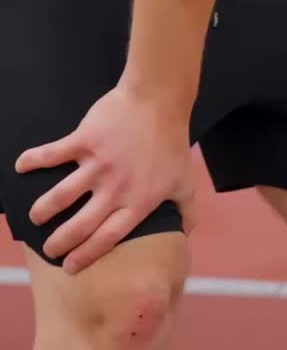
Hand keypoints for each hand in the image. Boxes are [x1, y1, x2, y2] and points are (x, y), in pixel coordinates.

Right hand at [15, 83, 195, 273]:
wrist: (159, 99)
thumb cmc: (171, 141)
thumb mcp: (185, 181)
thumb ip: (186, 212)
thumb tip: (185, 237)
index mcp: (137, 201)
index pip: (106, 238)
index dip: (85, 255)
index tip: (69, 266)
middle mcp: (115, 188)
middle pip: (80, 225)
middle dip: (60, 242)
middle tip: (50, 248)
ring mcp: (98, 164)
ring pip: (62, 195)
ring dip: (44, 209)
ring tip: (35, 216)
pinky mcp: (85, 140)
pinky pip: (53, 154)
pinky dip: (34, 160)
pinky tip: (22, 166)